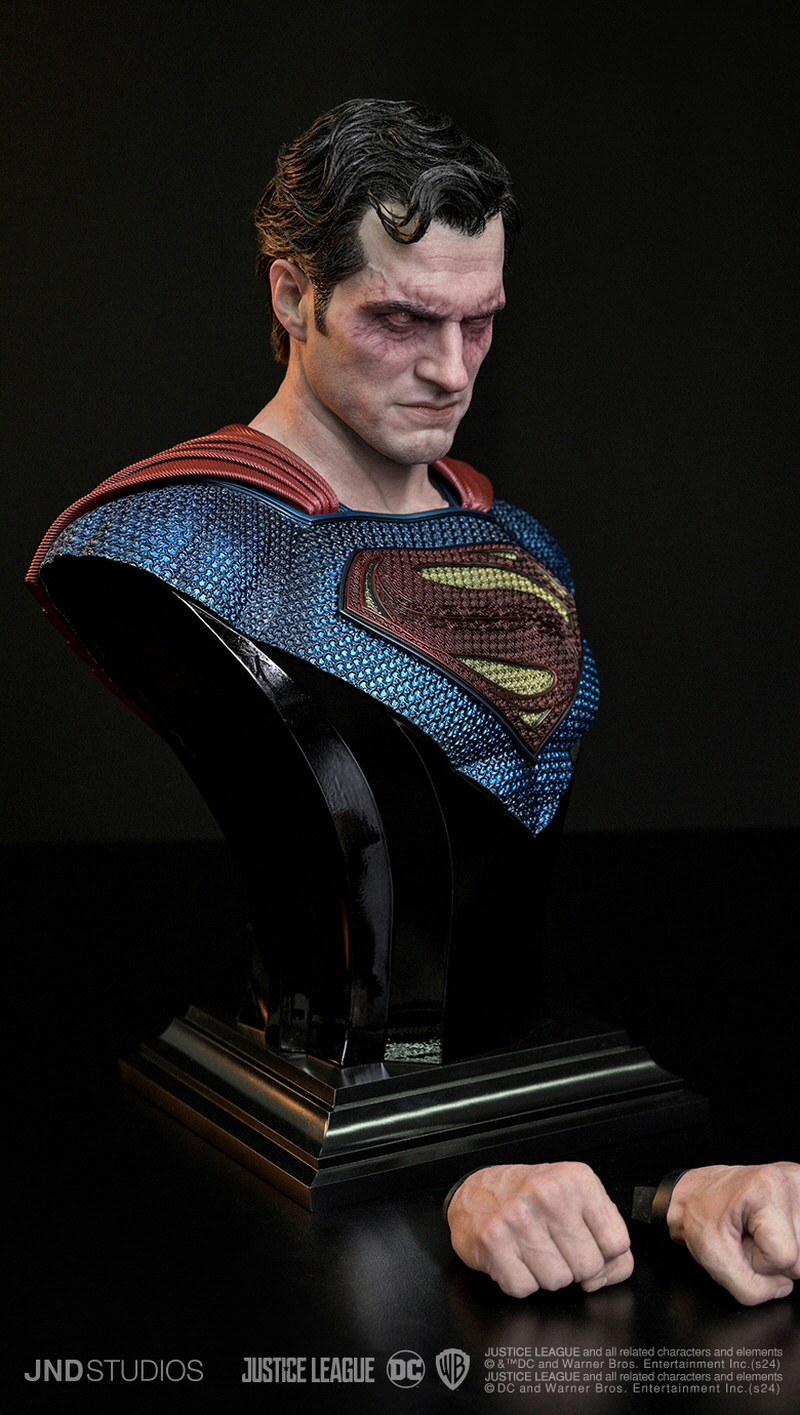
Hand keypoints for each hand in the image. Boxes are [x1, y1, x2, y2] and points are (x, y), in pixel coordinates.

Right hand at [446, 1161, 632, 1297]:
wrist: (475, 1193)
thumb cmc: (529, 1198)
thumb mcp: (574, 1200)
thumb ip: (606, 1232)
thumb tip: (617, 1270)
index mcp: (576, 1180)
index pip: (617, 1244)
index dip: (606, 1258)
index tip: (589, 1249)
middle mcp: (548, 1193)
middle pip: (589, 1267)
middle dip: (575, 1269)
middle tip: (556, 1248)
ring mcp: (518, 1217)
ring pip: (558, 1282)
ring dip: (546, 1275)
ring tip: (532, 1250)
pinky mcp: (492, 1240)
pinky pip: (524, 1288)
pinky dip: (520, 1281)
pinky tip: (514, 1257)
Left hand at [667, 1162, 799, 1304]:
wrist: (697, 1192)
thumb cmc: (700, 1214)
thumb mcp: (711, 1255)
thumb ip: (749, 1287)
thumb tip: (783, 1287)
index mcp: (766, 1188)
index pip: (783, 1255)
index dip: (757, 1262)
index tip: (739, 1242)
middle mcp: (791, 1181)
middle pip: (798, 1258)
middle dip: (770, 1258)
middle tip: (747, 1237)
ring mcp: (799, 1187)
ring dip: (778, 1251)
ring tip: (755, 1231)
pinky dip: (786, 1243)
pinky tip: (768, 1229)